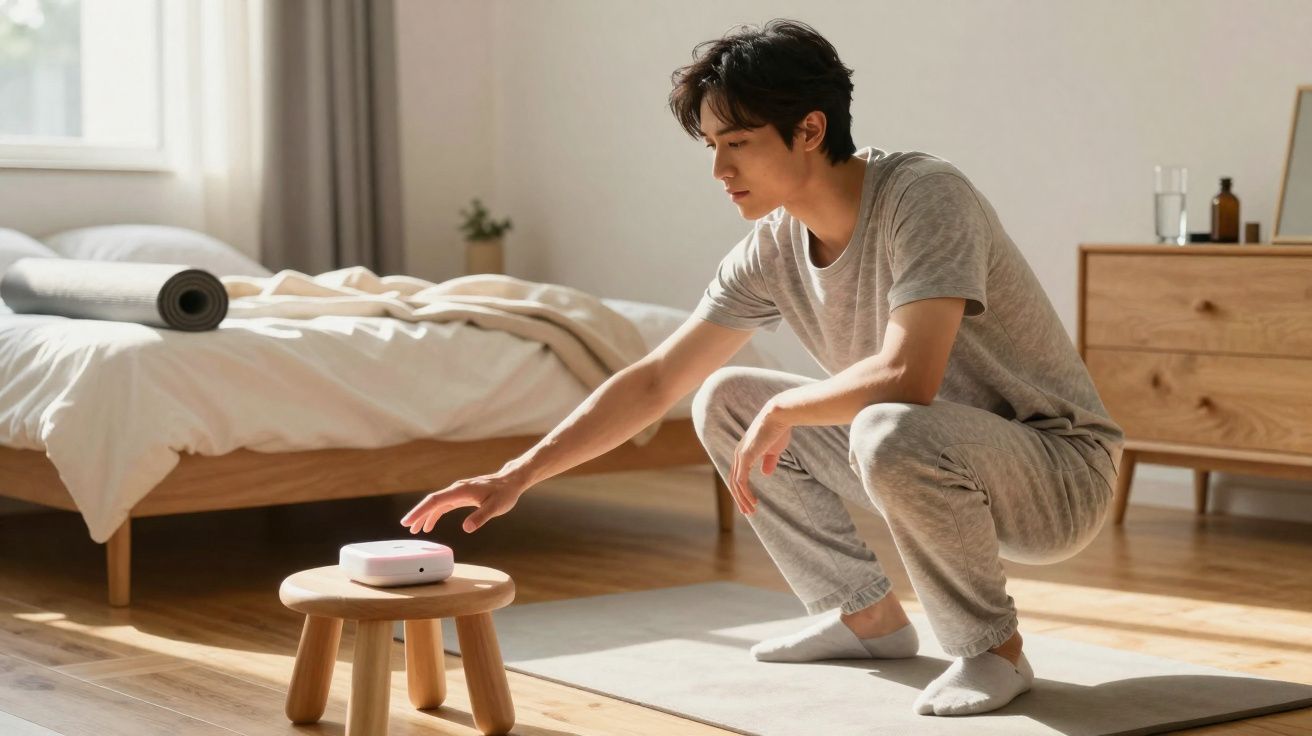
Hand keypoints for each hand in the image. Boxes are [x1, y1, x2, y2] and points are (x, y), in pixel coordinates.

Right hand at [400, 468, 530, 533]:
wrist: (511, 482)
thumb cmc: (505, 494)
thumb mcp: (496, 507)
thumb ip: (481, 517)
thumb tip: (466, 528)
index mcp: (460, 490)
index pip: (435, 501)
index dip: (420, 511)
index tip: (409, 521)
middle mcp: (456, 489)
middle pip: (431, 501)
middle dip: (418, 513)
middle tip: (406, 526)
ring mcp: (458, 492)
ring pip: (436, 504)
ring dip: (425, 515)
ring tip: (415, 529)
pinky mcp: (461, 496)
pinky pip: (443, 505)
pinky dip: (435, 514)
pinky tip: (430, 524)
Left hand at [728, 403, 791, 516]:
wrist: (780, 415)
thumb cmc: (779, 429)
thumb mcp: (774, 449)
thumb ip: (769, 461)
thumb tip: (765, 474)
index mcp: (744, 451)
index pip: (738, 475)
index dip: (742, 490)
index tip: (750, 502)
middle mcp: (738, 454)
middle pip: (734, 481)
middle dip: (739, 498)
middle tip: (748, 511)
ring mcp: (740, 455)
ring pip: (736, 484)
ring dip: (742, 499)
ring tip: (751, 511)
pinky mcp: (745, 457)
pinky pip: (741, 481)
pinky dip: (745, 493)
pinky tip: (752, 502)